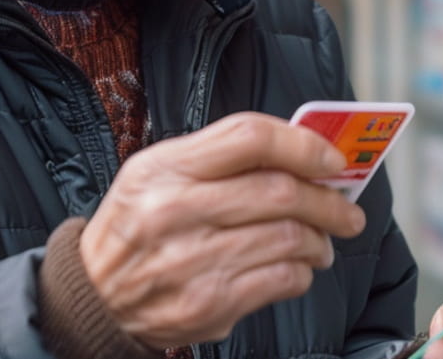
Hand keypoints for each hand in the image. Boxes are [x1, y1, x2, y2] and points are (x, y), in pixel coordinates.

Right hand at [77, 112, 367, 348]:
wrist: (96, 294)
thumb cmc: (138, 224)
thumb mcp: (158, 171)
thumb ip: (222, 155)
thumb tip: (301, 152)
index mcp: (165, 169)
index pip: (249, 138)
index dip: (303, 144)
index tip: (332, 159)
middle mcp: (176, 212)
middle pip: (280, 192)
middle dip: (328, 200)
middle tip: (346, 208)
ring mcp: (193, 261)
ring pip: (289, 238)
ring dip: (320, 238)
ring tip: (322, 241)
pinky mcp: (209, 304)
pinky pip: (281, 279)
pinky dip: (302, 271)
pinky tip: (298, 266)